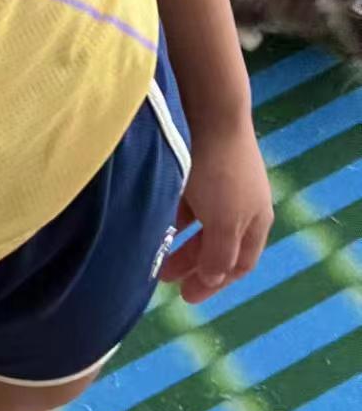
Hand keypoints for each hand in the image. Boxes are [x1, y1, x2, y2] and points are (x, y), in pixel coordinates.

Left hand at [158, 116, 272, 303]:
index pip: (240, 263)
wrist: (211, 113)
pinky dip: (173, 215)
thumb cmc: (221, 173)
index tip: (187, 298)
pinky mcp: (201, 165)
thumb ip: (220, 254)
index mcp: (256, 221)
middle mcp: (242, 204)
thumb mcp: (224, 222)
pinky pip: (187, 201)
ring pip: (201, 223)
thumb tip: (213, 278)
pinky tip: (154, 219)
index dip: (216, 284)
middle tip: (164, 279)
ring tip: (155, 253)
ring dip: (180, 242)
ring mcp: (222, 184)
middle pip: (219, 244)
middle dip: (193, 264)